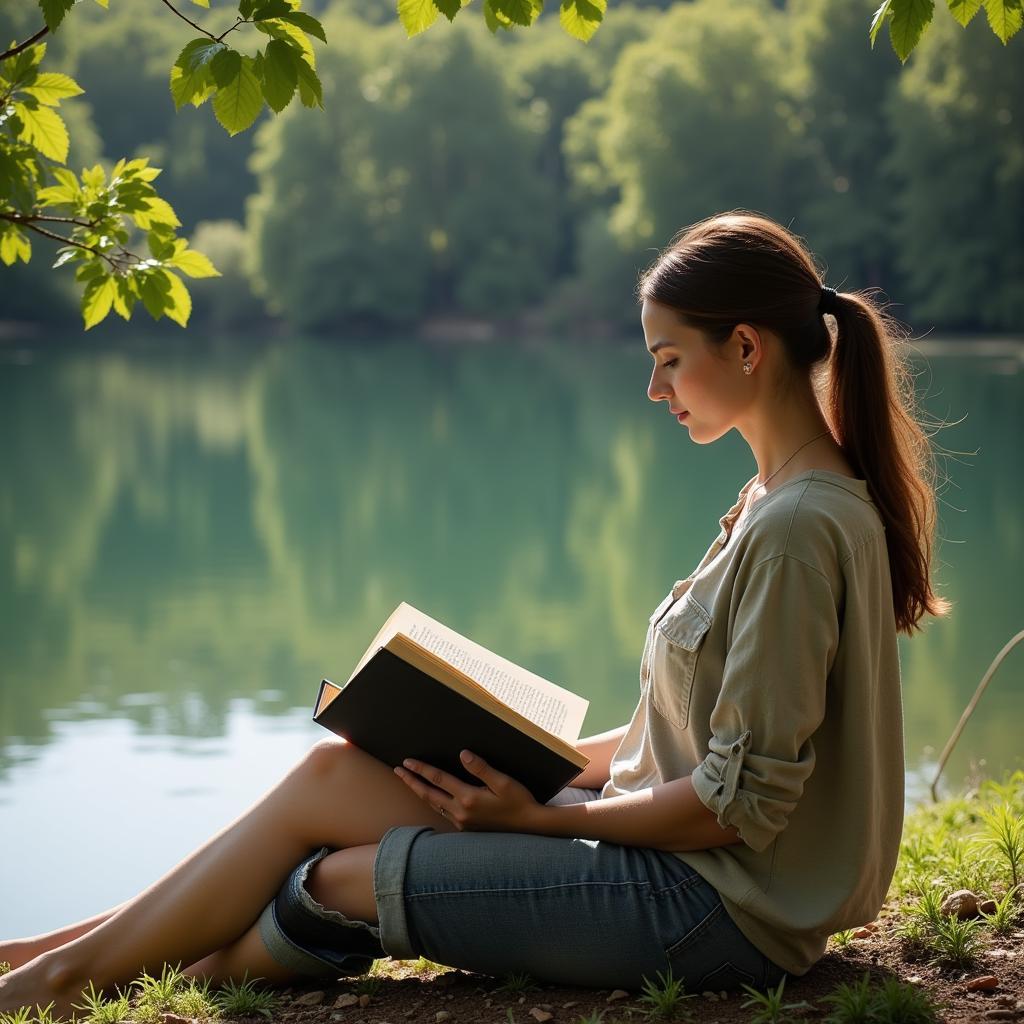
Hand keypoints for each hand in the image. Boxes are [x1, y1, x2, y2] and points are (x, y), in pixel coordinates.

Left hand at [394, 750, 543, 832]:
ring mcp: (462, 823)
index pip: (438, 780)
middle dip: (412, 782)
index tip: (407, 762)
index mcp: (468, 798)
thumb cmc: (519, 802)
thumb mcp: (504, 782)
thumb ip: (482, 768)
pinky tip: (432, 798)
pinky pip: (444, 813)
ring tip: (410, 782)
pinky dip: (433, 803)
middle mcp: (461, 812)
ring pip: (435, 805)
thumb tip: (463, 754)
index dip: (421, 770)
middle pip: (429, 795)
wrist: (530, 828)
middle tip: (397, 771)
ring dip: (420, 792)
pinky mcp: (467, 828)